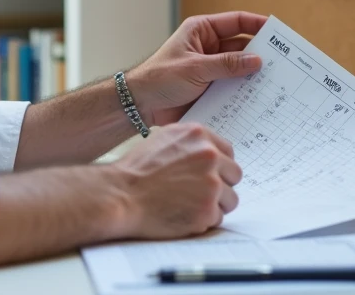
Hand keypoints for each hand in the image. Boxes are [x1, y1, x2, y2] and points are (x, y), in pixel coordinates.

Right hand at [110, 123, 241, 238]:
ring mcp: (211, 183)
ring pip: (230, 199)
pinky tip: (183, 215)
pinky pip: (218, 218)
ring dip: (214, 205)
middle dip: (220, 185)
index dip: (218, 166)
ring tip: (188, 205)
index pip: (227, 151)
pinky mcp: (208, 209)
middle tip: (198, 193)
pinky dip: (203, 220)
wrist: (120, 194)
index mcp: (198, 135)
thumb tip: (209, 152)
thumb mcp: (163, 139)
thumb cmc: (136, 170)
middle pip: (234, 175)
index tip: (209, 174)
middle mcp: (209, 156)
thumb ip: (190, 143)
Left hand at [129, 12, 267, 125]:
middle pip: (242, 46)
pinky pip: (233, 87)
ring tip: (276, 83)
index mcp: (202, 30)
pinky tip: (259, 99)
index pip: (236, 22)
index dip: (257, 24)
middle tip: (284, 62)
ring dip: (254, 75)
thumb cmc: (159, 78)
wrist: (140, 105)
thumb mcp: (195, 68)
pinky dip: (244, 91)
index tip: (278, 32)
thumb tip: (257, 60)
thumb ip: (227, 64)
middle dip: (261, 53)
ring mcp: (211, 68)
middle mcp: (209, 46)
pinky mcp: (211, 87)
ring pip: (240, 68)